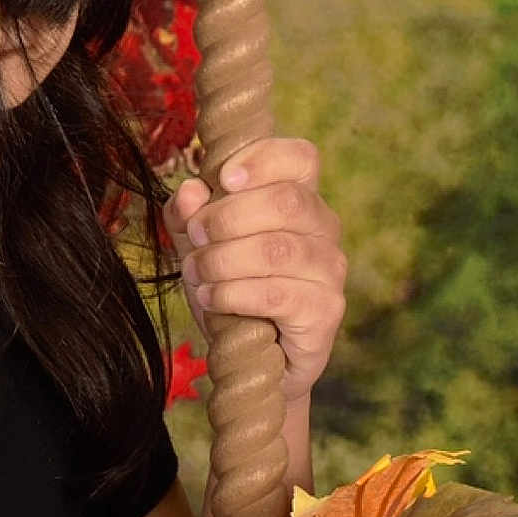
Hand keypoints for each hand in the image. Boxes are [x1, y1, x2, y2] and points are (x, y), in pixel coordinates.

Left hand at [162, 138, 346, 405]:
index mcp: (298, 198)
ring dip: (222, 260)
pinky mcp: (325, 311)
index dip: (262, 158)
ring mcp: (329, 269)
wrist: (253, 358)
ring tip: (196, 273)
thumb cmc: (230, 288)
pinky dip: (233, 294)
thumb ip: (188, 214)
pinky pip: (276, 295)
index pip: (301, 157)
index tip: (221, 177)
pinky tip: (211, 299)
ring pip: (277, 250)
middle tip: (195, 236)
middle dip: (226, 217)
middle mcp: (324, 227)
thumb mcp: (197, 246)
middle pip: (286, 201)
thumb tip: (190, 190)